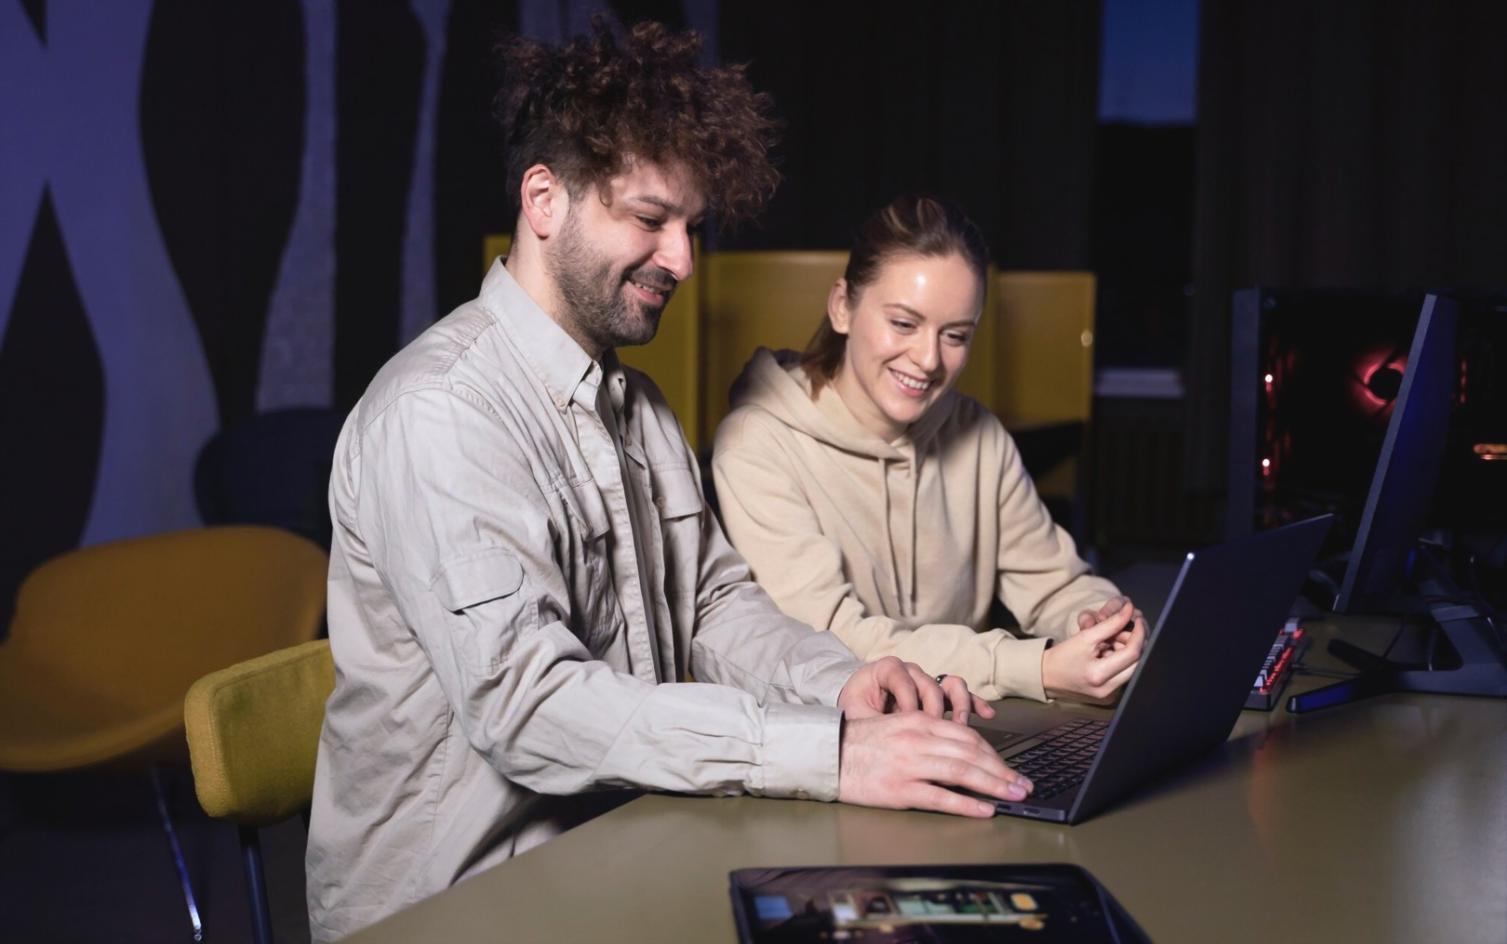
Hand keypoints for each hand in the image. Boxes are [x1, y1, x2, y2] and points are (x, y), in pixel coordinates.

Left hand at [837, 656, 994, 724]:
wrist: (859, 710)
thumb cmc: (856, 712)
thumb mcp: (855, 714)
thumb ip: (869, 721)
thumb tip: (882, 735)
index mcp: (886, 669)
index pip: (902, 681)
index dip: (907, 703)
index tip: (907, 724)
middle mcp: (911, 672)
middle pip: (931, 685)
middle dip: (936, 710)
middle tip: (936, 730)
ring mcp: (928, 682)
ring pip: (951, 685)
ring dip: (959, 706)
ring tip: (961, 724)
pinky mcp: (941, 696)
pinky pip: (962, 696)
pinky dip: (975, 704)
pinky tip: (986, 715)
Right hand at [838, 712, 1031, 817]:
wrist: (828, 754)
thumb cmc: (861, 743)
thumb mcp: (897, 726)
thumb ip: (926, 733)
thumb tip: (960, 750)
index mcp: (919, 722)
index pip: (967, 736)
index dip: (994, 754)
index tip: (1009, 768)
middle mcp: (918, 740)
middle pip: (971, 754)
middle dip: (1002, 771)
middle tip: (1023, 786)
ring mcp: (909, 764)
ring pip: (962, 772)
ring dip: (994, 785)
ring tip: (1013, 797)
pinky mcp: (900, 789)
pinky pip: (940, 797)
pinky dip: (966, 804)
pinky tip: (984, 809)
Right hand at [1043, 600, 1145, 702]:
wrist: (1046, 676)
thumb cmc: (1062, 656)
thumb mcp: (1085, 636)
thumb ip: (1110, 623)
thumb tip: (1129, 610)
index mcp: (1099, 675)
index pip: (1132, 653)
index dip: (1139, 634)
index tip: (1137, 619)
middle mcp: (1108, 690)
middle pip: (1137, 662)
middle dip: (1134, 643)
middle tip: (1121, 632)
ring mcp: (1110, 695)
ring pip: (1132, 668)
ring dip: (1127, 651)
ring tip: (1109, 642)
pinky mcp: (1110, 696)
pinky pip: (1124, 674)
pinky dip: (1121, 660)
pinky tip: (1108, 653)